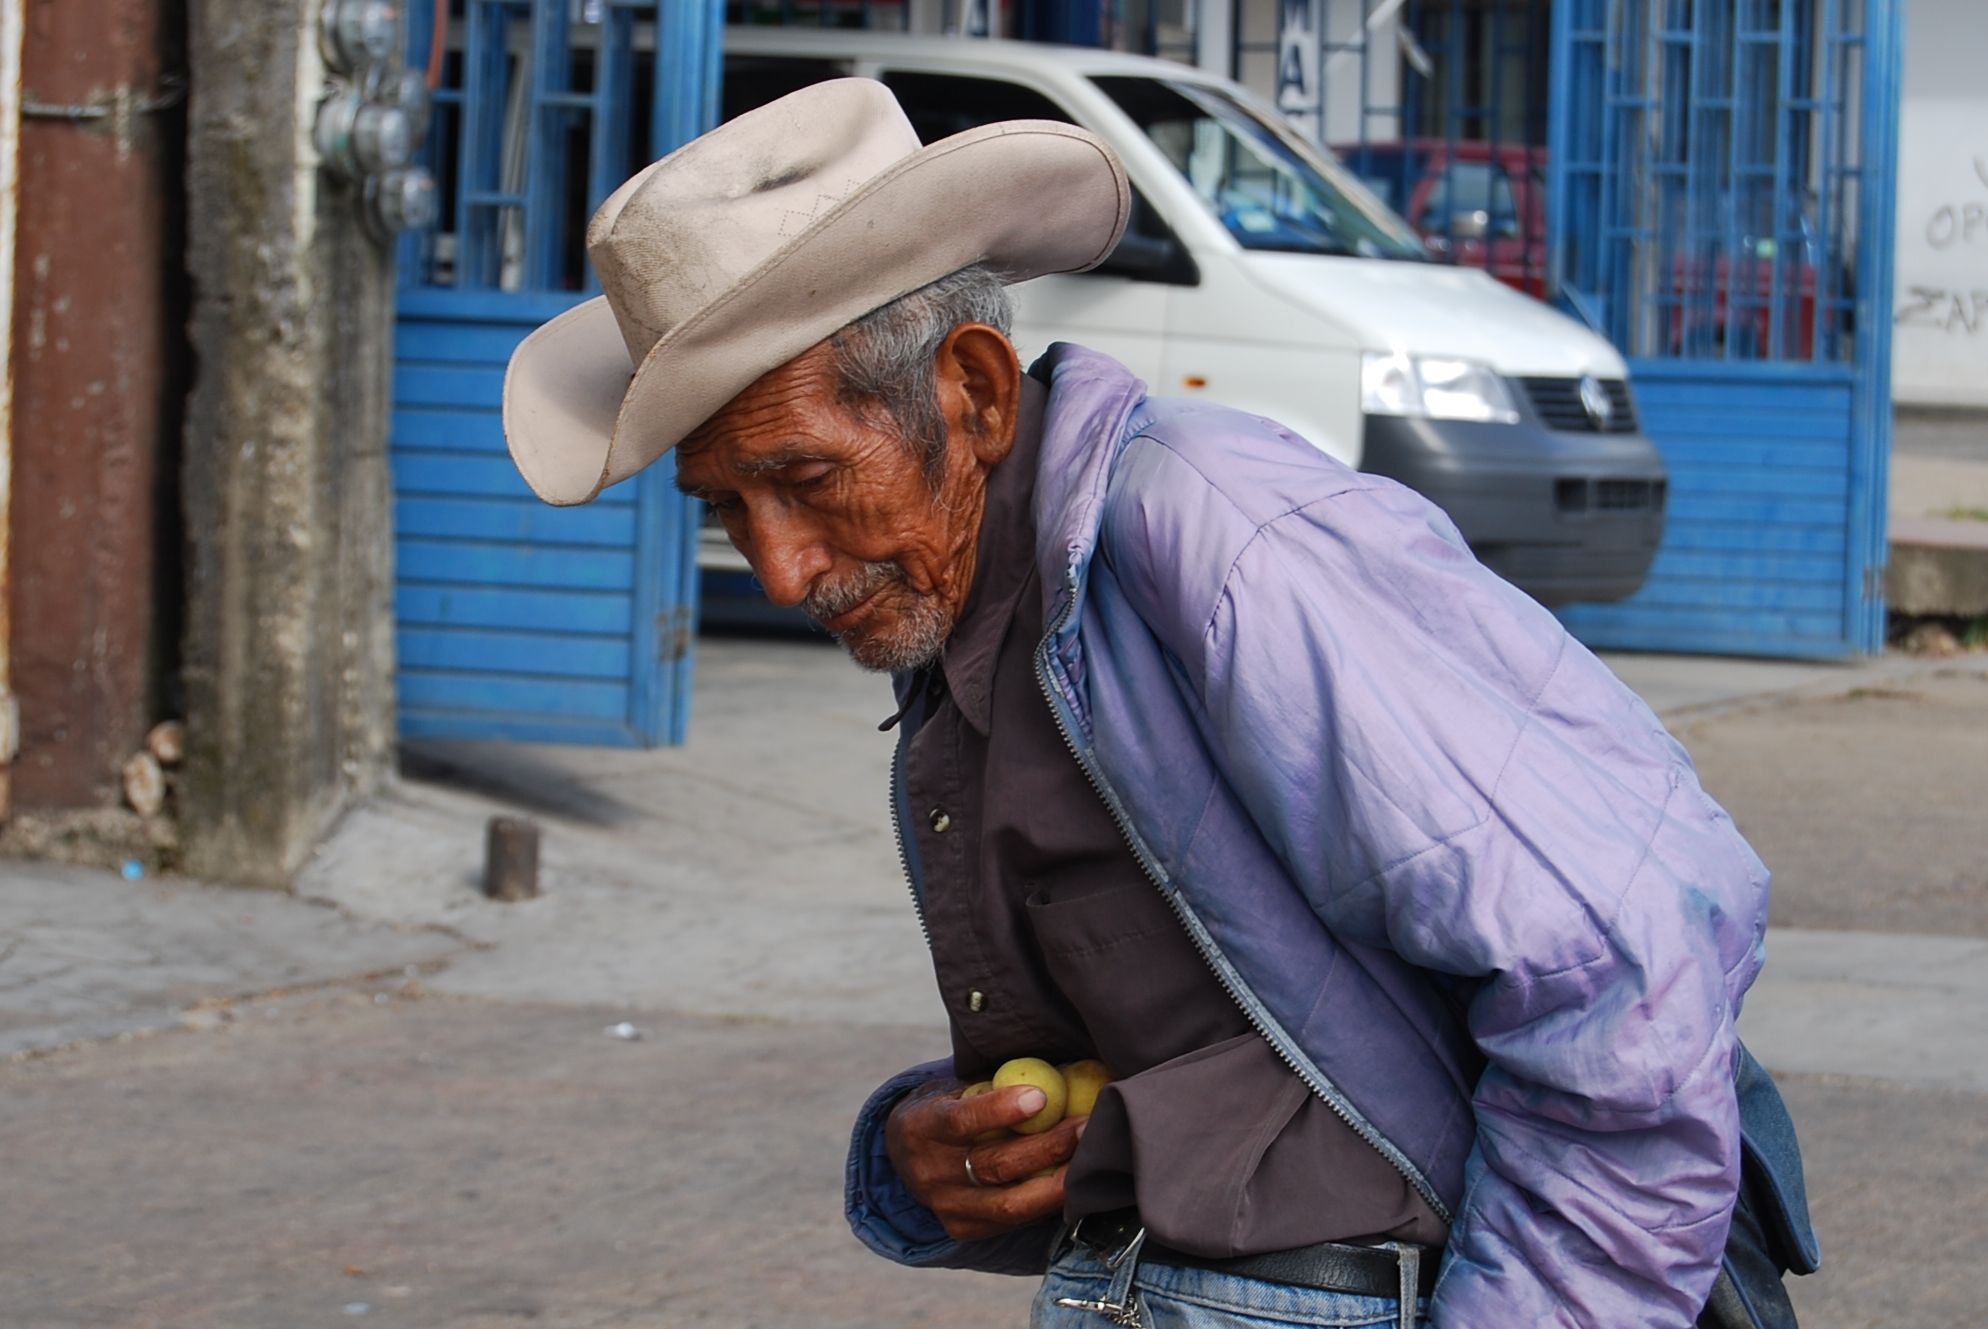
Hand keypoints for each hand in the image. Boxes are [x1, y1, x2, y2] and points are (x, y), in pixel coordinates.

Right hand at [885, 1079, 1086, 1241]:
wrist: (905, 1155)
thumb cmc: (945, 1108)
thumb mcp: (953, 1089)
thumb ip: (994, 1084)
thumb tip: (1062, 1072)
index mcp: (920, 1128)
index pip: (959, 1121)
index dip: (1000, 1110)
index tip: (1042, 1096)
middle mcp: (929, 1173)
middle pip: (995, 1165)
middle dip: (1048, 1146)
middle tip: (1086, 1125)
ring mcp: (946, 1207)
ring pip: (1010, 1203)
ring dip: (1057, 1181)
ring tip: (1089, 1158)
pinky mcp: (963, 1229)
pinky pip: (1014, 1221)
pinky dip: (1046, 1202)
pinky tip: (1072, 1183)